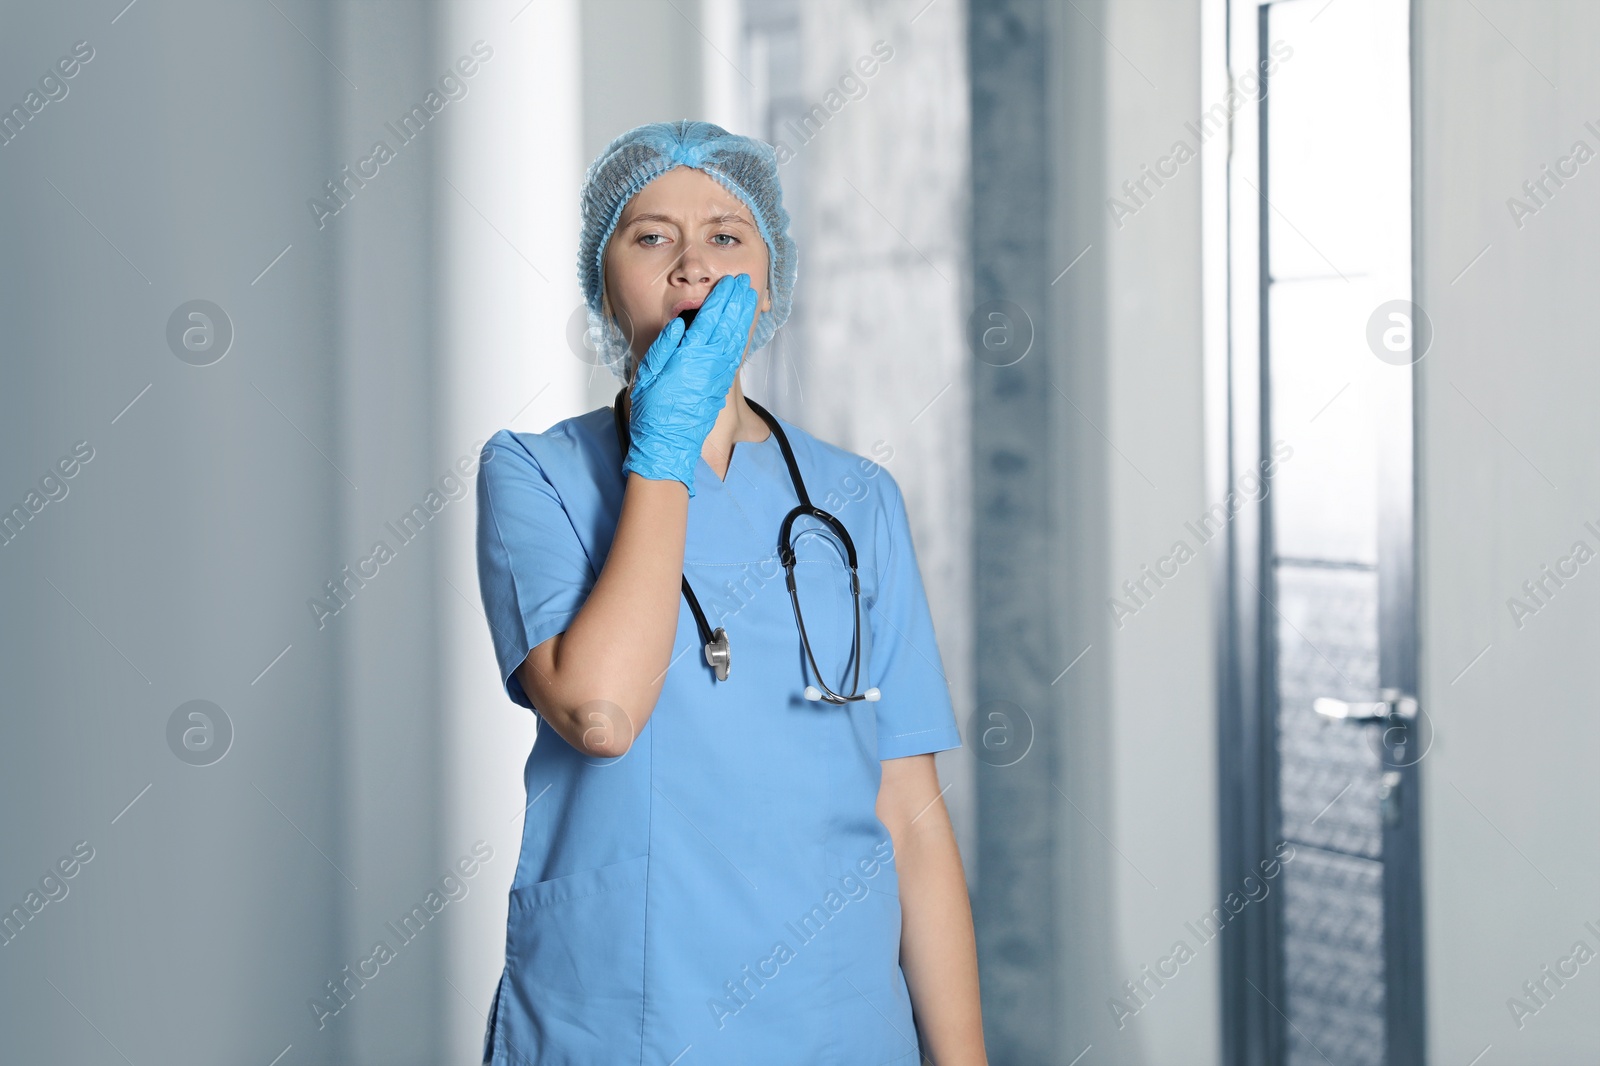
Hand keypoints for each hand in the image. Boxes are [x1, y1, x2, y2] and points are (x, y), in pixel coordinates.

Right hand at [622, 273, 758, 495]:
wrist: (668, 443)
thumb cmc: (653, 409)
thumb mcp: (648, 372)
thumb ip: (665, 345)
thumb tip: (681, 324)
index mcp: (691, 354)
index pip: (711, 317)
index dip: (722, 297)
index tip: (730, 282)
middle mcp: (710, 362)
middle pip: (729, 324)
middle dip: (737, 301)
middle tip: (745, 282)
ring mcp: (718, 374)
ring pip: (736, 338)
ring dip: (743, 316)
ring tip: (750, 297)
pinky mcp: (721, 385)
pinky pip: (735, 354)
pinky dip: (741, 336)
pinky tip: (743, 327)